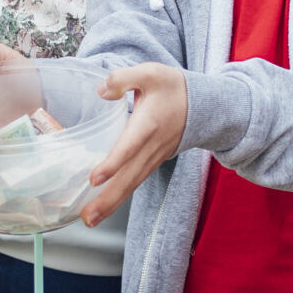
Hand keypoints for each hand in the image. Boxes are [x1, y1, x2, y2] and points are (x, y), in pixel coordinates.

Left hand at [83, 63, 188, 224]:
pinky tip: (104, 207)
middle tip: (88, 217)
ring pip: (131, 184)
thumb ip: (124, 78)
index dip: (113, 163)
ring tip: (91, 220)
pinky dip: (119, 197)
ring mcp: (153, 158)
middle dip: (107, 198)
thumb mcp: (151, 72)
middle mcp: (151, 147)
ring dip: (111, 203)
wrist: (205, 106)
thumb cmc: (174, 89)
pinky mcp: (152, 163)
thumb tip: (101, 91)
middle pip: (128, 177)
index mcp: (147, 124)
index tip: (95, 178)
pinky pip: (134, 182)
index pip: (129, 147)